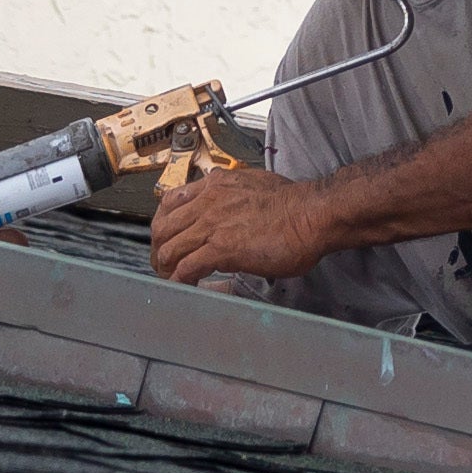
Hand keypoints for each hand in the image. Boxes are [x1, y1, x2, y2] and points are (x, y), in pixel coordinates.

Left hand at [148, 163, 343, 286]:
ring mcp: (213, 225)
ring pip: (169, 248)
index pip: (171, 200)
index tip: (166, 236)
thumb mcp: (256, 184)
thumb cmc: (295, 204)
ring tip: (170, 280)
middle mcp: (209, 202)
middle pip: (163, 226)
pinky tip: (185, 288)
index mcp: (217, 185)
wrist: (312, 214)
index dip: (164, 222)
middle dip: (158, 248)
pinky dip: (180, 281)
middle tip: (162, 264)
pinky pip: (186, 268)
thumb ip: (236, 193)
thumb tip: (233, 202)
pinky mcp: (221, 249)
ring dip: (165, 268)